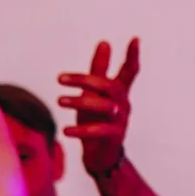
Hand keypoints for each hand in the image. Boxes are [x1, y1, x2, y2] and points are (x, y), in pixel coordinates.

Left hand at [57, 39, 139, 183]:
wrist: (100, 156)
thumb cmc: (96, 120)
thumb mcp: (94, 93)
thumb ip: (98, 70)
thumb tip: (104, 42)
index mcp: (119, 92)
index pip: (130, 71)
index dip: (133, 56)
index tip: (135, 38)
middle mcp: (123, 104)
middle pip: (109, 86)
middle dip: (86, 80)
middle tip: (60, 79)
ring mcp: (121, 121)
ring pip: (104, 107)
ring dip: (80, 102)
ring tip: (59, 101)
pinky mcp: (114, 138)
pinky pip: (99, 131)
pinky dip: (81, 131)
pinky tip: (65, 131)